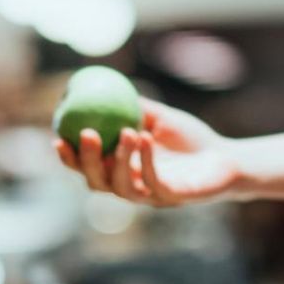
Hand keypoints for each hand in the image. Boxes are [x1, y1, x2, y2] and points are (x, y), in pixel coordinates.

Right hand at [55, 99, 241, 205]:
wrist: (226, 160)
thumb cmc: (191, 141)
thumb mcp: (160, 117)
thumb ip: (133, 106)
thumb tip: (104, 84)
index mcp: (122, 171)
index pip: (88, 169)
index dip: (70, 159)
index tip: (58, 137)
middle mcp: (131, 188)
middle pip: (96, 182)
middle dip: (86, 162)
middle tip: (85, 134)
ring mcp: (149, 196)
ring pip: (121, 186)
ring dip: (118, 158)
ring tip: (125, 131)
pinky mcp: (170, 199)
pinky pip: (151, 182)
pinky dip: (145, 160)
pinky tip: (144, 137)